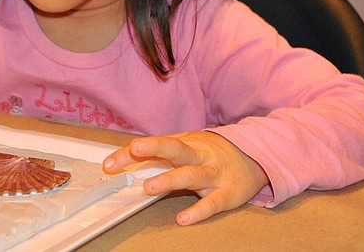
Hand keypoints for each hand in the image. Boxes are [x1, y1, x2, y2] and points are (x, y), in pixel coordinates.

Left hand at [103, 131, 267, 224]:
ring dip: (170, 179)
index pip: (155, 146)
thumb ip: (160, 156)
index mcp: (186, 144)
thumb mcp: (187, 148)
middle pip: (176, 149)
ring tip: (149, 188)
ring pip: (191, 175)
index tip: (110, 163)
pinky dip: (198, 211)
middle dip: (155, 148)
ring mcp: (214, 173)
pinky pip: (212, 203)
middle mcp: (199, 156)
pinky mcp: (228, 193)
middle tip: (135, 150)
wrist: (253, 157)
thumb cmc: (210, 153)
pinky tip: (183, 218)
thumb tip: (126, 162)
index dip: (132, 153)